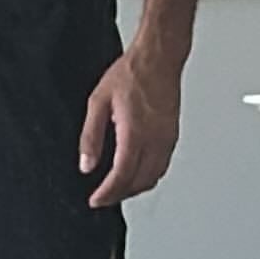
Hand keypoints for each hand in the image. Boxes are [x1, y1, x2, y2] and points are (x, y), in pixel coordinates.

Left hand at [79, 49, 180, 209]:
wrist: (159, 57)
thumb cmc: (131, 73)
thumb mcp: (98, 101)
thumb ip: (91, 136)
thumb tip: (86, 164)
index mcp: (134, 133)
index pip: (122, 177)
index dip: (107, 194)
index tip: (95, 200)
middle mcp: (155, 140)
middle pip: (139, 183)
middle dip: (120, 195)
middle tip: (103, 196)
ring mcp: (167, 139)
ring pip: (154, 178)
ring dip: (135, 188)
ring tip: (117, 188)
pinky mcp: (173, 135)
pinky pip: (162, 166)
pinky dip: (148, 176)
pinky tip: (136, 172)